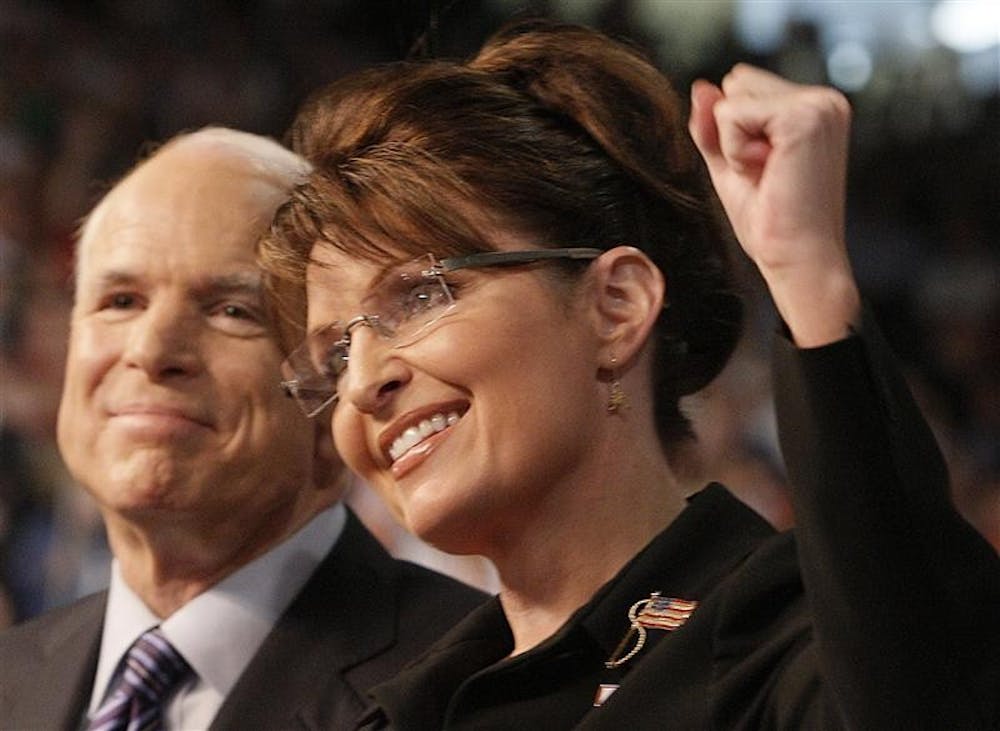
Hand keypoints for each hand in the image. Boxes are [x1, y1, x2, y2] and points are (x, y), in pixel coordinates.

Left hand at [688, 64, 860, 346]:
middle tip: (767, 175)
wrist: (798, 260)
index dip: (736, 133)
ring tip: (769, 175)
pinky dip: (736, 150)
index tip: (766, 171)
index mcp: (813, 107)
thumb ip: (713, 126)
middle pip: (736, 85)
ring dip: (734, 145)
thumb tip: (701, 87)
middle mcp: (823, 99)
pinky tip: (767, 172)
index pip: (742, 86)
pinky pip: (732, 113)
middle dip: (734, 134)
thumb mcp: (730, 166)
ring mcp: (819, 104)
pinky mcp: (805, 116)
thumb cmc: (772, 222)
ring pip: (732, 98)